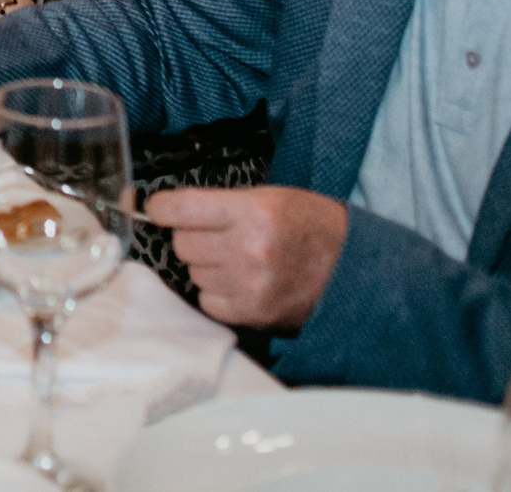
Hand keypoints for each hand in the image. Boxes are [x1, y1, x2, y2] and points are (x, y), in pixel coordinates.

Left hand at [146, 186, 347, 330]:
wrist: (353, 269)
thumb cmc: (309, 225)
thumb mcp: (268, 197)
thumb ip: (217, 202)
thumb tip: (163, 208)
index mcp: (253, 212)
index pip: (180, 209)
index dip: (161, 207)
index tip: (157, 208)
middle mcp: (248, 250)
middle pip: (182, 243)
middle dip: (192, 236)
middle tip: (219, 234)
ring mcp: (249, 285)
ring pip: (193, 271)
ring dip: (206, 264)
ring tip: (238, 258)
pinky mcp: (252, 313)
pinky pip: (207, 300)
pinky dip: (216, 291)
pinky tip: (240, 281)